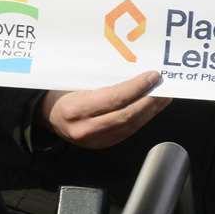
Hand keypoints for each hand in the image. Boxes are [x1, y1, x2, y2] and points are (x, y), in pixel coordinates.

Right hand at [39, 70, 170, 148]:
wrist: (49, 117)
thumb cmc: (63, 93)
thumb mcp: (75, 82)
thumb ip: (102, 80)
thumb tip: (135, 68)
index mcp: (75, 109)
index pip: (114, 99)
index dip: (137, 88)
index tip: (153, 76)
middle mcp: (85, 128)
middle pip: (126, 115)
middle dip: (150, 101)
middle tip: (165, 86)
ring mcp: (95, 140)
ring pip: (131, 125)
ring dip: (151, 110)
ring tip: (165, 95)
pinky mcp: (104, 144)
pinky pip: (129, 130)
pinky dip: (144, 117)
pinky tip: (153, 106)